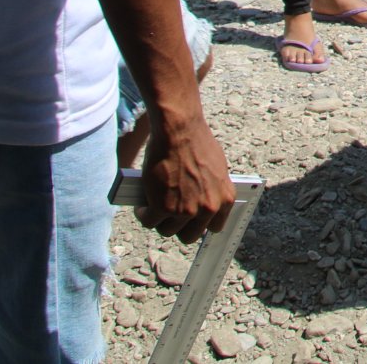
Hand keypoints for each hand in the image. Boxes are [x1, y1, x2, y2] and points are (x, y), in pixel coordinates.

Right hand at [137, 118, 233, 243]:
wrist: (179, 131)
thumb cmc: (196, 143)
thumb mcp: (216, 169)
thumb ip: (211, 190)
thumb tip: (201, 202)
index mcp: (224, 199)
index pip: (215, 227)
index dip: (200, 224)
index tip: (192, 222)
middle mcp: (208, 208)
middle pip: (189, 236)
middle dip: (178, 227)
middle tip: (169, 215)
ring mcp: (185, 210)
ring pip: (167, 230)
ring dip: (159, 221)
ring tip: (154, 208)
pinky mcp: (163, 208)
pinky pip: (149, 221)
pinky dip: (143, 214)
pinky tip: (142, 206)